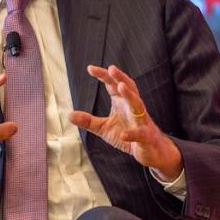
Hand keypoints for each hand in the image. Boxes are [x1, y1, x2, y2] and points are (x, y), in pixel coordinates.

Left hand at [68, 64, 181, 179]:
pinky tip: (124, 135)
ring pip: (138, 105)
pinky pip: (139, 133)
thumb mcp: (105, 128)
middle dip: (120, 78)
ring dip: (130, 96)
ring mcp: (141, 121)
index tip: (90, 68)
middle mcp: (133, 108)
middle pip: (129, 88)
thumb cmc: (127, 135)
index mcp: (123, 103)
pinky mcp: (146, 136)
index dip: (104, 76)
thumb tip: (69, 115)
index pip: (114, 85)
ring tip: (120, 87)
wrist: (150, 151)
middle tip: (111, 68)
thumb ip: (89, 121)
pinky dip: (132, 134)